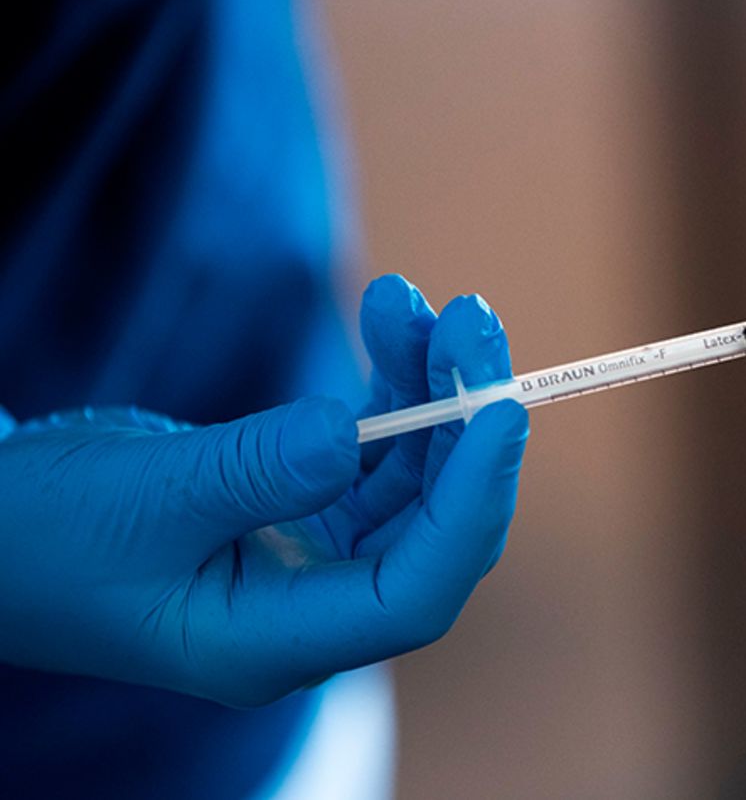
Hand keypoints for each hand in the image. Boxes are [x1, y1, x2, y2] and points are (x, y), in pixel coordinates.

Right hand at [0, 274, 527, 706]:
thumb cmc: (42, 534)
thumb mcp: (144, 500)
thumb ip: (254, 470)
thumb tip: (356, 433)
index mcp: (275, 640)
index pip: (416, 588)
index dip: (472, 502)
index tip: (501, 407)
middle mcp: (312, 610)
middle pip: (434, 524)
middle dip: (464, 418)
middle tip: (470, 319)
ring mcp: (314, 560)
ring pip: (413, 478)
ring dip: (430, 386)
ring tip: (421, 303)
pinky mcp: (303, 512)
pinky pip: (376, 451)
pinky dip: (391, 388)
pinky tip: (390, 325)